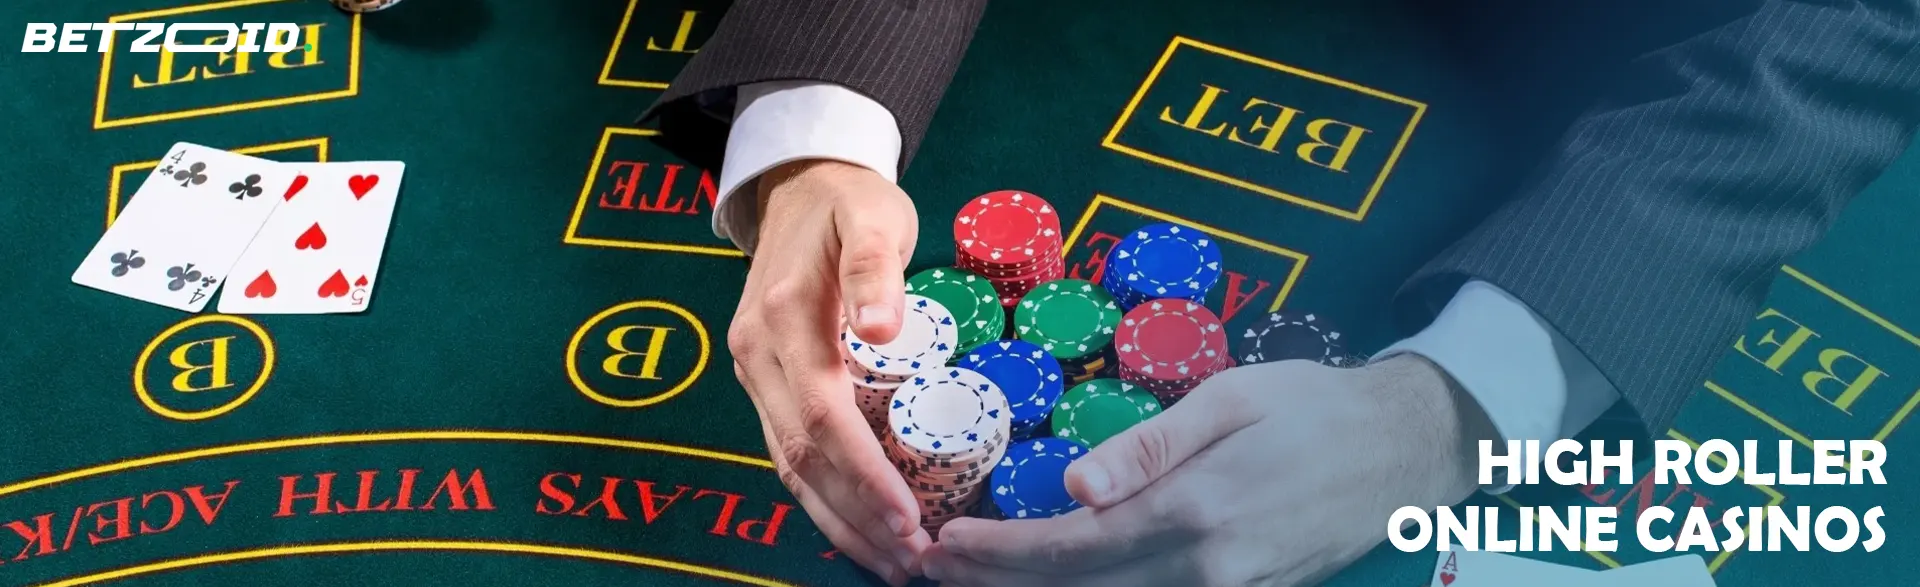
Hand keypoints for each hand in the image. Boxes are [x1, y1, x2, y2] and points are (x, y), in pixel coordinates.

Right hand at [728, 159, 926, 584]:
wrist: (797, 182)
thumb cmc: (847, 200)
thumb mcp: (871, 216)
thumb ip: (874, 268)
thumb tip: (883, 328)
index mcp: (785, 320)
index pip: (824, 418)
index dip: (865, 475)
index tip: (908, 518)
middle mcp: (758, 354)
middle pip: (802, 456)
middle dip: (855, 517)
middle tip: (909, 560)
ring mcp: (754, 369)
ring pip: (788, 462)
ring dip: (837, 518)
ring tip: (888, 559)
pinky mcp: (763, 377)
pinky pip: (786, 447)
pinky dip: (820, 492)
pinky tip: (854, 522)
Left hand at [920, 355, 1496, 586]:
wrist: (1410, 448)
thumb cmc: (1317, 408)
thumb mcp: (1230, 400)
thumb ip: (1148, 446)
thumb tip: (1072, 487)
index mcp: (1195, 512)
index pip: (1072, 547)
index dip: (1001, 552)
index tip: (945, 543)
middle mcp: (1207, 568)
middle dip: (1002, 582)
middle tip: (935, 569)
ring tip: (979, 578)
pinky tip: (1063, 580)